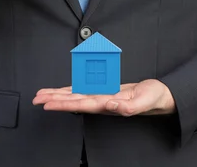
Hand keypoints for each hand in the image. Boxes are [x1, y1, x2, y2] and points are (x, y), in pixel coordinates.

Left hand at [33, 79, 175, 116]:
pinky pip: (84, 90)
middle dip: (54, 100)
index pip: (81, 104)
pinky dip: (70, 90)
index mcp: (108, 105)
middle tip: (36, 99)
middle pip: (73, 101)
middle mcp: (101, 102)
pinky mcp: (104, 91)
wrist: (160, 96)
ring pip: (75, 95)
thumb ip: (129, 106)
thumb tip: (111, 105)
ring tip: (41, 95)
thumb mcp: (145, 101)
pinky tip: (61, 91)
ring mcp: (102, 97)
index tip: (48, 104)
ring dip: (58, 95)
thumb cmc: (154, 98)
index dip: (63, 104)